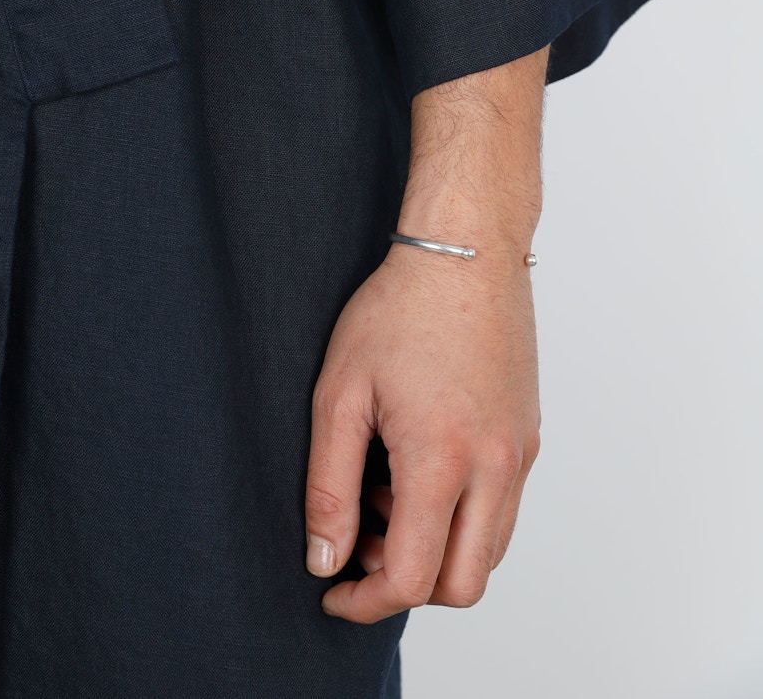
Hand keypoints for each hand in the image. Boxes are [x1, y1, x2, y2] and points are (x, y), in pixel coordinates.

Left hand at [304, 240, 540, 621]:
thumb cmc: (398, 309)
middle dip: (406, 587)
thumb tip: (324, 559)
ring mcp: (519, 453)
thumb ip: (329, 486)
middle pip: (462, 585)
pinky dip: (462, 518)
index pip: (409, 578)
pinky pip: (503, 510)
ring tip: (383, 495)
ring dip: (436, 551)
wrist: (466, 250)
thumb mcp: (340, 393)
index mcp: (441, 460)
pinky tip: (417, 467)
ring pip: (488, 552)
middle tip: (357, 549)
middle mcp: (494, 467)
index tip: (330, 590)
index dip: (362, 601)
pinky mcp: (528, 436)